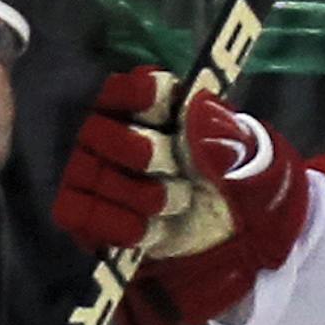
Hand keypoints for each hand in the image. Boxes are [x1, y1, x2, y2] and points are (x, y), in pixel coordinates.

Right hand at [51, 67, 309, 324]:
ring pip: (94, 175)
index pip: (126, 88)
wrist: (224, 235)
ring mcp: (90, 172)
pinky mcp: (81, 211)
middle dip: (142, 151)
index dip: (138, 92)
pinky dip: (120, 224)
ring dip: (143, 195)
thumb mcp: (243, 161)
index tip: (161, 98)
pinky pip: (80, 214)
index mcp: (152, 108)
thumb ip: (222, 135)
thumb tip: (197, 110)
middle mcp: (111, 133)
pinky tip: (152, 230)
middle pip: (101, 131)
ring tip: (178, 203)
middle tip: (175, 168)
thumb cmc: (229, 182)